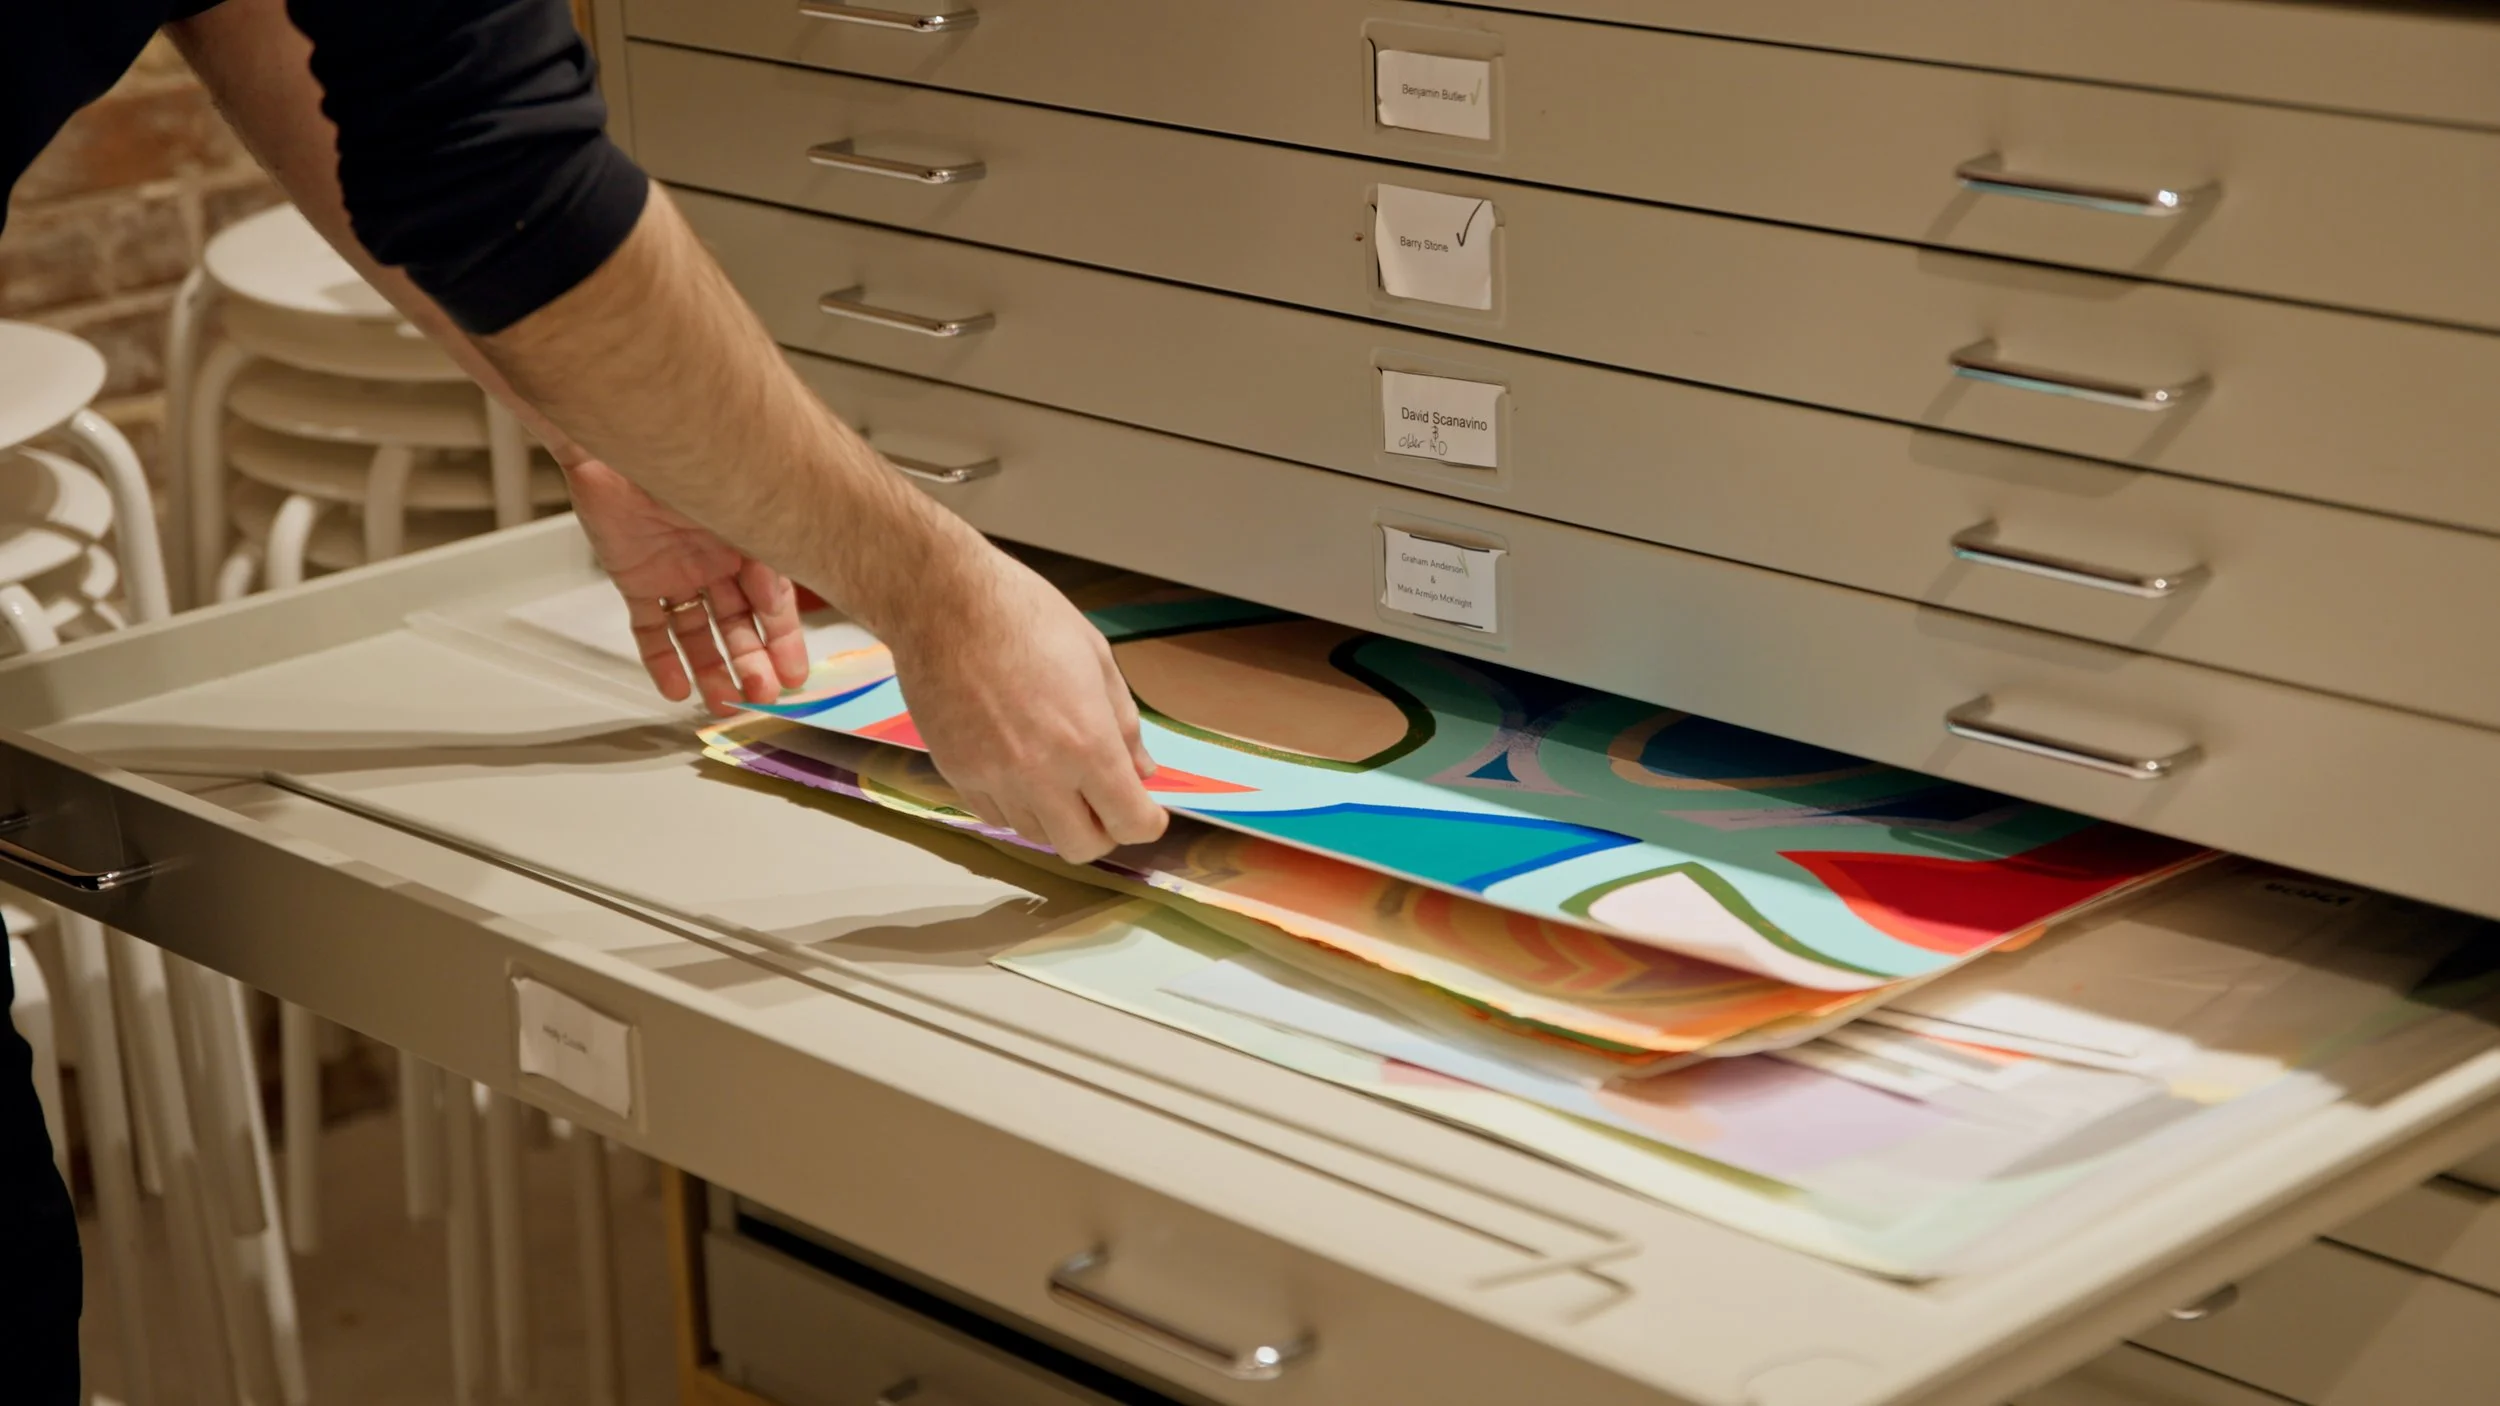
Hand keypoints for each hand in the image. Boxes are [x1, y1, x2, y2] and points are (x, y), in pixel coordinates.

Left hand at [566, 459, 811, 713]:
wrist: (615, 442)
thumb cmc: (680, 457)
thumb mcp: (737, 514)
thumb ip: (762, 559)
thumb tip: (778, 606)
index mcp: (749, 540)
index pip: (774, 603)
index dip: (784, 642)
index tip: (794, 677)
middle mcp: (716, 558)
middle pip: (738, 623)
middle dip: (751, 661)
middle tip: (759, 694)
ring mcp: (677, 570)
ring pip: (698, 631)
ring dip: (711, 668)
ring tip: (719, 703)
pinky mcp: (637, 578)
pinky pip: (650, 627)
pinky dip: (661, 659)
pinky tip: (674, 687)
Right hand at [887, 544, 1167, 863]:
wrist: (942, 601)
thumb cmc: (1024, 615)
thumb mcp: (1095, 658)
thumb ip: (1124, 723)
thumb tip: (1142, 770)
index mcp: (1086, 744)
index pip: (1129, 822)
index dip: (1147, 823)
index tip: (1148, 812)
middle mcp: (1039, 773)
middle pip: (1082, 847)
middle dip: (1103, 831)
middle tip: (1106, 803)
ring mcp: (993, 778)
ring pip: (1036, 835)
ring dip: (1057, 818)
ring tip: (1060, 777)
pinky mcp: (956, 773)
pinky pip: (995, 815)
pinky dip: (1016, 805)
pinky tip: (1021, 770)